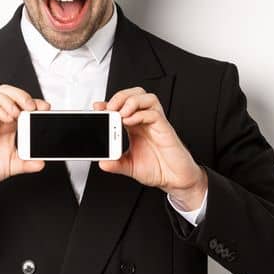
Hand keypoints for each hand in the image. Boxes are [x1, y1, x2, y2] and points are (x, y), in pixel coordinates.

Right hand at [0, 84, 49, 204]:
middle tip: (31, 108)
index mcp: (8, 124)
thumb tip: (41, 163)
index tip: (44, 109)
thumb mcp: (14, 165)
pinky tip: (7, 120)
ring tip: (18, 113)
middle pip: (6, 91)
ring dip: (9, 100)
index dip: (33, 100)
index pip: (19, 101)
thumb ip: (28, 163)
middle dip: (21, 94)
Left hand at [94, 87, 206, 204]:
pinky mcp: (165, 128)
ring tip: (120, 113)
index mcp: (136, 127)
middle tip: (110, 109)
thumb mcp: (130, 167)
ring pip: (146, 97)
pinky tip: (130, 122)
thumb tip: (103, 162)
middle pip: (135, 94)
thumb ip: (116, 164)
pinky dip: (140, 114)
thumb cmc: (158, 169)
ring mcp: (156, 123)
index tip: (97, 109)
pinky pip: (154, 113)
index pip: (122, 105)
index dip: (109, 103)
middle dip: (120, 97)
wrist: (175, 179)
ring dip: (130, 101)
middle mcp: (145, 121)